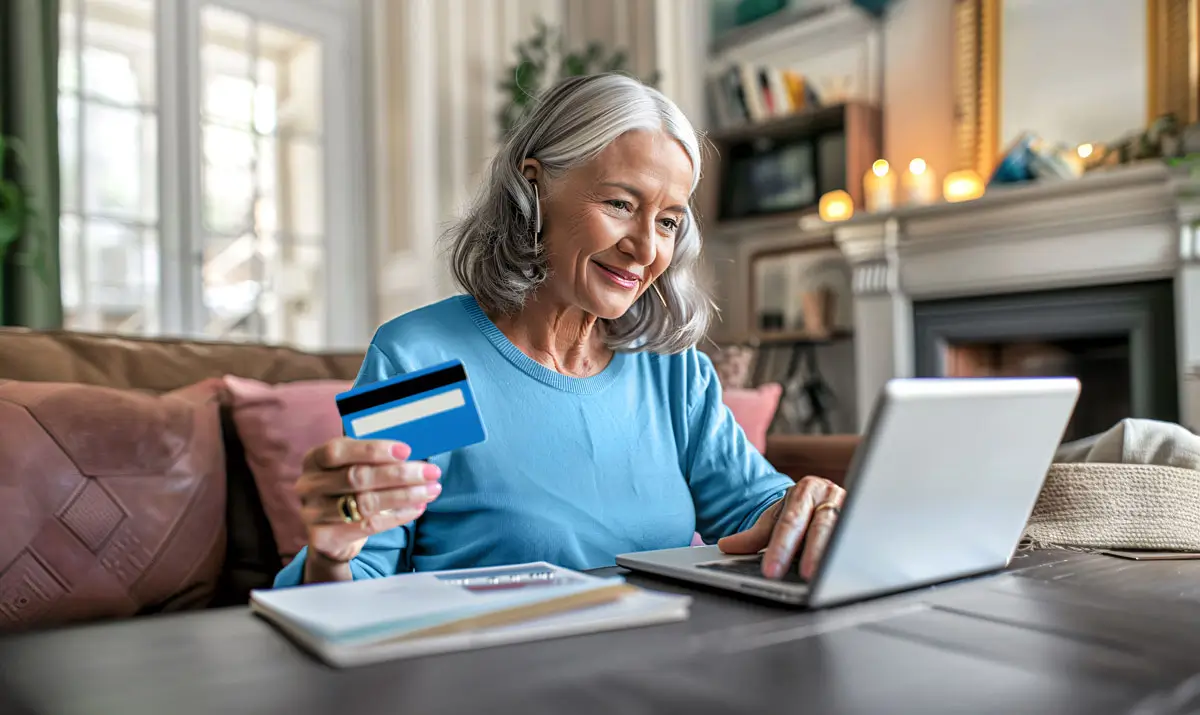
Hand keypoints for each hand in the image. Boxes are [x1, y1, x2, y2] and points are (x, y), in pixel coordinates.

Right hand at [296, 438, 441, 562]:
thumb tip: (412, 455)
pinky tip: (417, 508)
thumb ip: (374, 459)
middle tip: (430, 472)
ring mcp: (313, 513)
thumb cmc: (347, 491)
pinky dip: (397, 516)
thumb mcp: (352, 468)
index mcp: (314, 460)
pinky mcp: (323, 537)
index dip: (372, 450)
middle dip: (399, 474)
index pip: (339, 450)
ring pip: (365, 503)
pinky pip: (368, 526)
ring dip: (404, 496)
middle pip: (357, 477)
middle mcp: (308, 485)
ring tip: (430, 490)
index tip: (406, 451)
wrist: (329, 534)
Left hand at [716, 476, 845, 580]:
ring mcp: (852, 507)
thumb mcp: (776, 519)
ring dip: (830, 556)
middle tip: (800, 576)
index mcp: (805, 490)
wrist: (831, 498)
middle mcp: (830, 494)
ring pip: (841, 533)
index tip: (771, 571)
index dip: (780, 547)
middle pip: (819, 527)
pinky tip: (843, 571)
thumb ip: (754, 535)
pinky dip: (849, 556)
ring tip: (819, 576)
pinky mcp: (865, 520)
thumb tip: (726, 545)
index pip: (790, 521)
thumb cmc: (802, 511)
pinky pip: (858, 540)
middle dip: (810, 554)